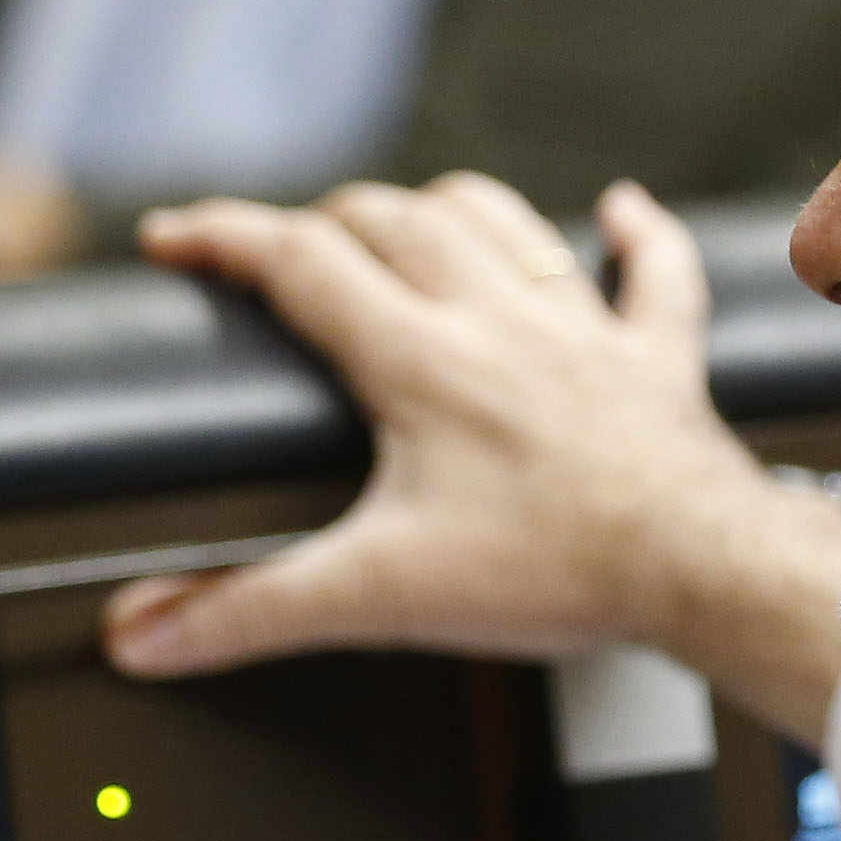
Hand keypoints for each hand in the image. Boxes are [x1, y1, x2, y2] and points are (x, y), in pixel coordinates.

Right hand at [107, 178, 840, 741]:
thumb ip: (252, 610)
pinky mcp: (658, 361)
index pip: (298, 262)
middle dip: (322, 220)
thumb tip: (144, 633)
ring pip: (503, 222)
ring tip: (405, 216)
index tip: (173, 236)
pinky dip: (636, 235)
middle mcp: (499, 320)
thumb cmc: (554, 572)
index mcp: (421, 361)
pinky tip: (617, 210)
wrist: (697, 570)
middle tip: (280, 246)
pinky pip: (656, 274)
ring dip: (444, 207)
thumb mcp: (377, 596)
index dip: (223, 237)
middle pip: (392, 221)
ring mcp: (584, 331)